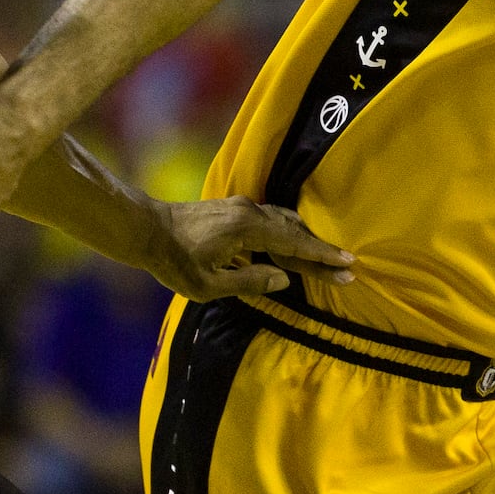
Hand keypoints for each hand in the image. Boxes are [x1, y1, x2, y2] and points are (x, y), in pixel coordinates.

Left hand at [146, 196, 355, 300]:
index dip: (322, 256)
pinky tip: (291, 247)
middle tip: (346, 269)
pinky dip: (287, 236)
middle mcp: (249, 212)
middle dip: (320, 252)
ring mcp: (241, 208)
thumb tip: (285, 279)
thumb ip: (249, 282)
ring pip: (284, 223)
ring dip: (305, 242)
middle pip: (295, 232)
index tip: (348, 263)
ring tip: (325, 261)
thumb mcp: (208, 284)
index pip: (295, 243)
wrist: (146, 229)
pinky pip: (271, 221)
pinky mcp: (234, 210)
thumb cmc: (174, 261)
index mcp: (246, 229)